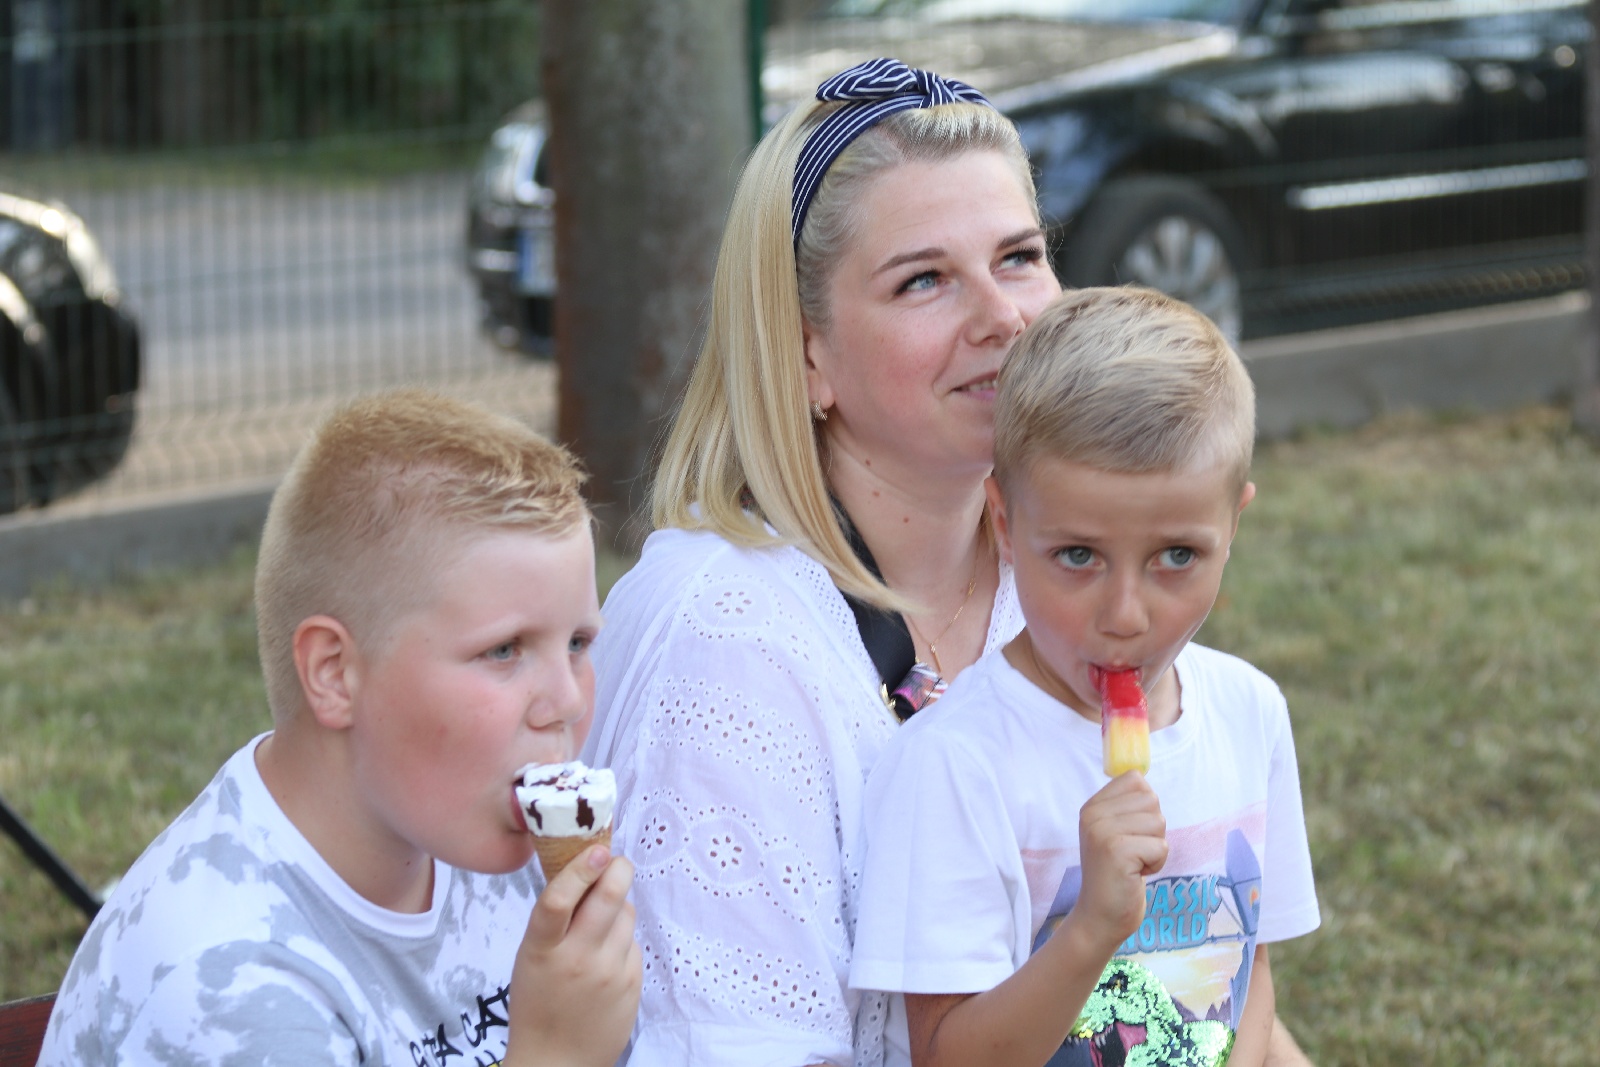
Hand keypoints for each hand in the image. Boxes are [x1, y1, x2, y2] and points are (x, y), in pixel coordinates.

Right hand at [503, 844, 641, 1066]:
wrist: (558, 1062)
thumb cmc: (538, 1002)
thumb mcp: (532, 958)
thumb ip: (555, 921)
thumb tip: (584, 872)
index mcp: (541, 950)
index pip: (557, 902)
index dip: (579, 871)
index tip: (597, 850)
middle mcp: (578, 959)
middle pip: (608, 899)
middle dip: (618, 870)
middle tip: (615, 863)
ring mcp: (609, 972)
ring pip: (626, 915)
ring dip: (618, 907)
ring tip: (602, 921)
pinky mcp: (632, 983)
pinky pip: (633, 943)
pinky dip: (623, 939)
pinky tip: (608, 956)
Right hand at [1070, 771, 1167, 955]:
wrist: (1100, 917)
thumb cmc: (1117, 875)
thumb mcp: (1115, 832)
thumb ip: (1127, 807)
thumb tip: (1145, 778)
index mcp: (1092, 806)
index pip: (1136, 779)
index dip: (1145, 807)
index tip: (1130, 832)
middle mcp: (1093, 814)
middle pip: (1151, 799)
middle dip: (1153, 829)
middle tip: (1132, 852)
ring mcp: (1103, 832)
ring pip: (1158, 822)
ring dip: (1155, 847)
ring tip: (1134, 863)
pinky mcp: (1118, 851)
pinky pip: (1161, 846)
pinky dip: (1157, 864)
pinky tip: (1136, 874)